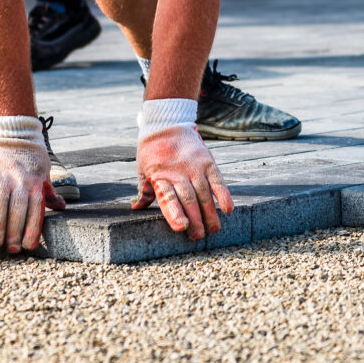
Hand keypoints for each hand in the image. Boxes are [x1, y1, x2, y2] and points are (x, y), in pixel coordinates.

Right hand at [0, 117, 65, 252]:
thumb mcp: (44, 171)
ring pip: (1, 206)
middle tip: (11, 249)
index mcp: (36, 183)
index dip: (32, 230)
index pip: (36, 211)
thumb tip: (61, 207)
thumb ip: (49, 191)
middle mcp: (20, 181)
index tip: (28, 246)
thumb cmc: (30, 155)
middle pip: (18, 212)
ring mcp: (2, 177)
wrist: (12, 131)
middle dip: (15, 233)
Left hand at [133, 124, 233, 239]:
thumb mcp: (143, 170)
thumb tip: (135, 208)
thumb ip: (144, 190)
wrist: (166, 125)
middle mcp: (178, 173)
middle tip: (199, 237)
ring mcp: (194, 167)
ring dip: (210, 213)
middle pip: (188, 199)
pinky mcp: (208, 162)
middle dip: (195, 220)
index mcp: (159, 177)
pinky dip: (224, 195)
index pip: (167, 198)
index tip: (181, 227)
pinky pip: (218, 180)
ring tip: (213, 230)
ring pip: (204, 193)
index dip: (174, 213)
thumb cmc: (152, 153)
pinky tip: (228, 209)